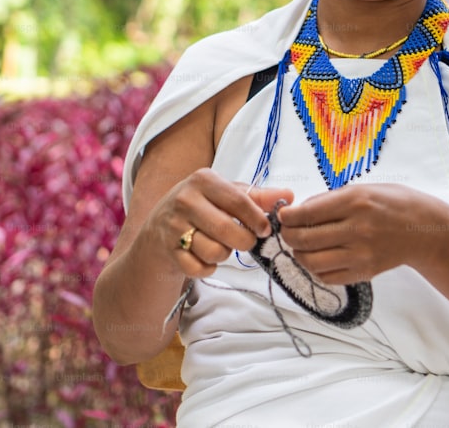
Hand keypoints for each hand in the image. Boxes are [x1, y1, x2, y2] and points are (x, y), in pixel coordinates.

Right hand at [142, 168, 292, 278]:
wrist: (159, 227)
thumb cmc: (202, 207)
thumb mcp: (228, 195)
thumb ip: (258, 197)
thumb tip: (289, 195)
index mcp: (203, 180)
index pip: (239, 202)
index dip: (257, 220)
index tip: (265, 230)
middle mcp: (185, 199)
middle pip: (228, 230)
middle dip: (244, 242)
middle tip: (245, 241)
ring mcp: (173, 226)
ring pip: (214, 251)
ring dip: (223, 255)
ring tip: (219, 246)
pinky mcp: (168, 250)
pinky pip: (198, 268)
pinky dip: (207, 268)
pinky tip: (204, 257)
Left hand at [277, 183, 448, 284]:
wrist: (425, 230)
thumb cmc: (392, 204)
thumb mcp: (362, 189)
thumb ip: (330, 200)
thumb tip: (298, 211)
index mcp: (354, 202)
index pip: (306, 214)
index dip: (287, 216)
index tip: (283, 215)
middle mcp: (357, 229)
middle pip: (304, 240)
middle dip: (288, 236)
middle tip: (288, 231)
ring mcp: (360, 254)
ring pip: (311, 262)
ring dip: (299, 254)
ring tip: (302, 245)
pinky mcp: (364, 272)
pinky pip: (327, 276)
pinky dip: (316, 268)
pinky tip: (319, 257)